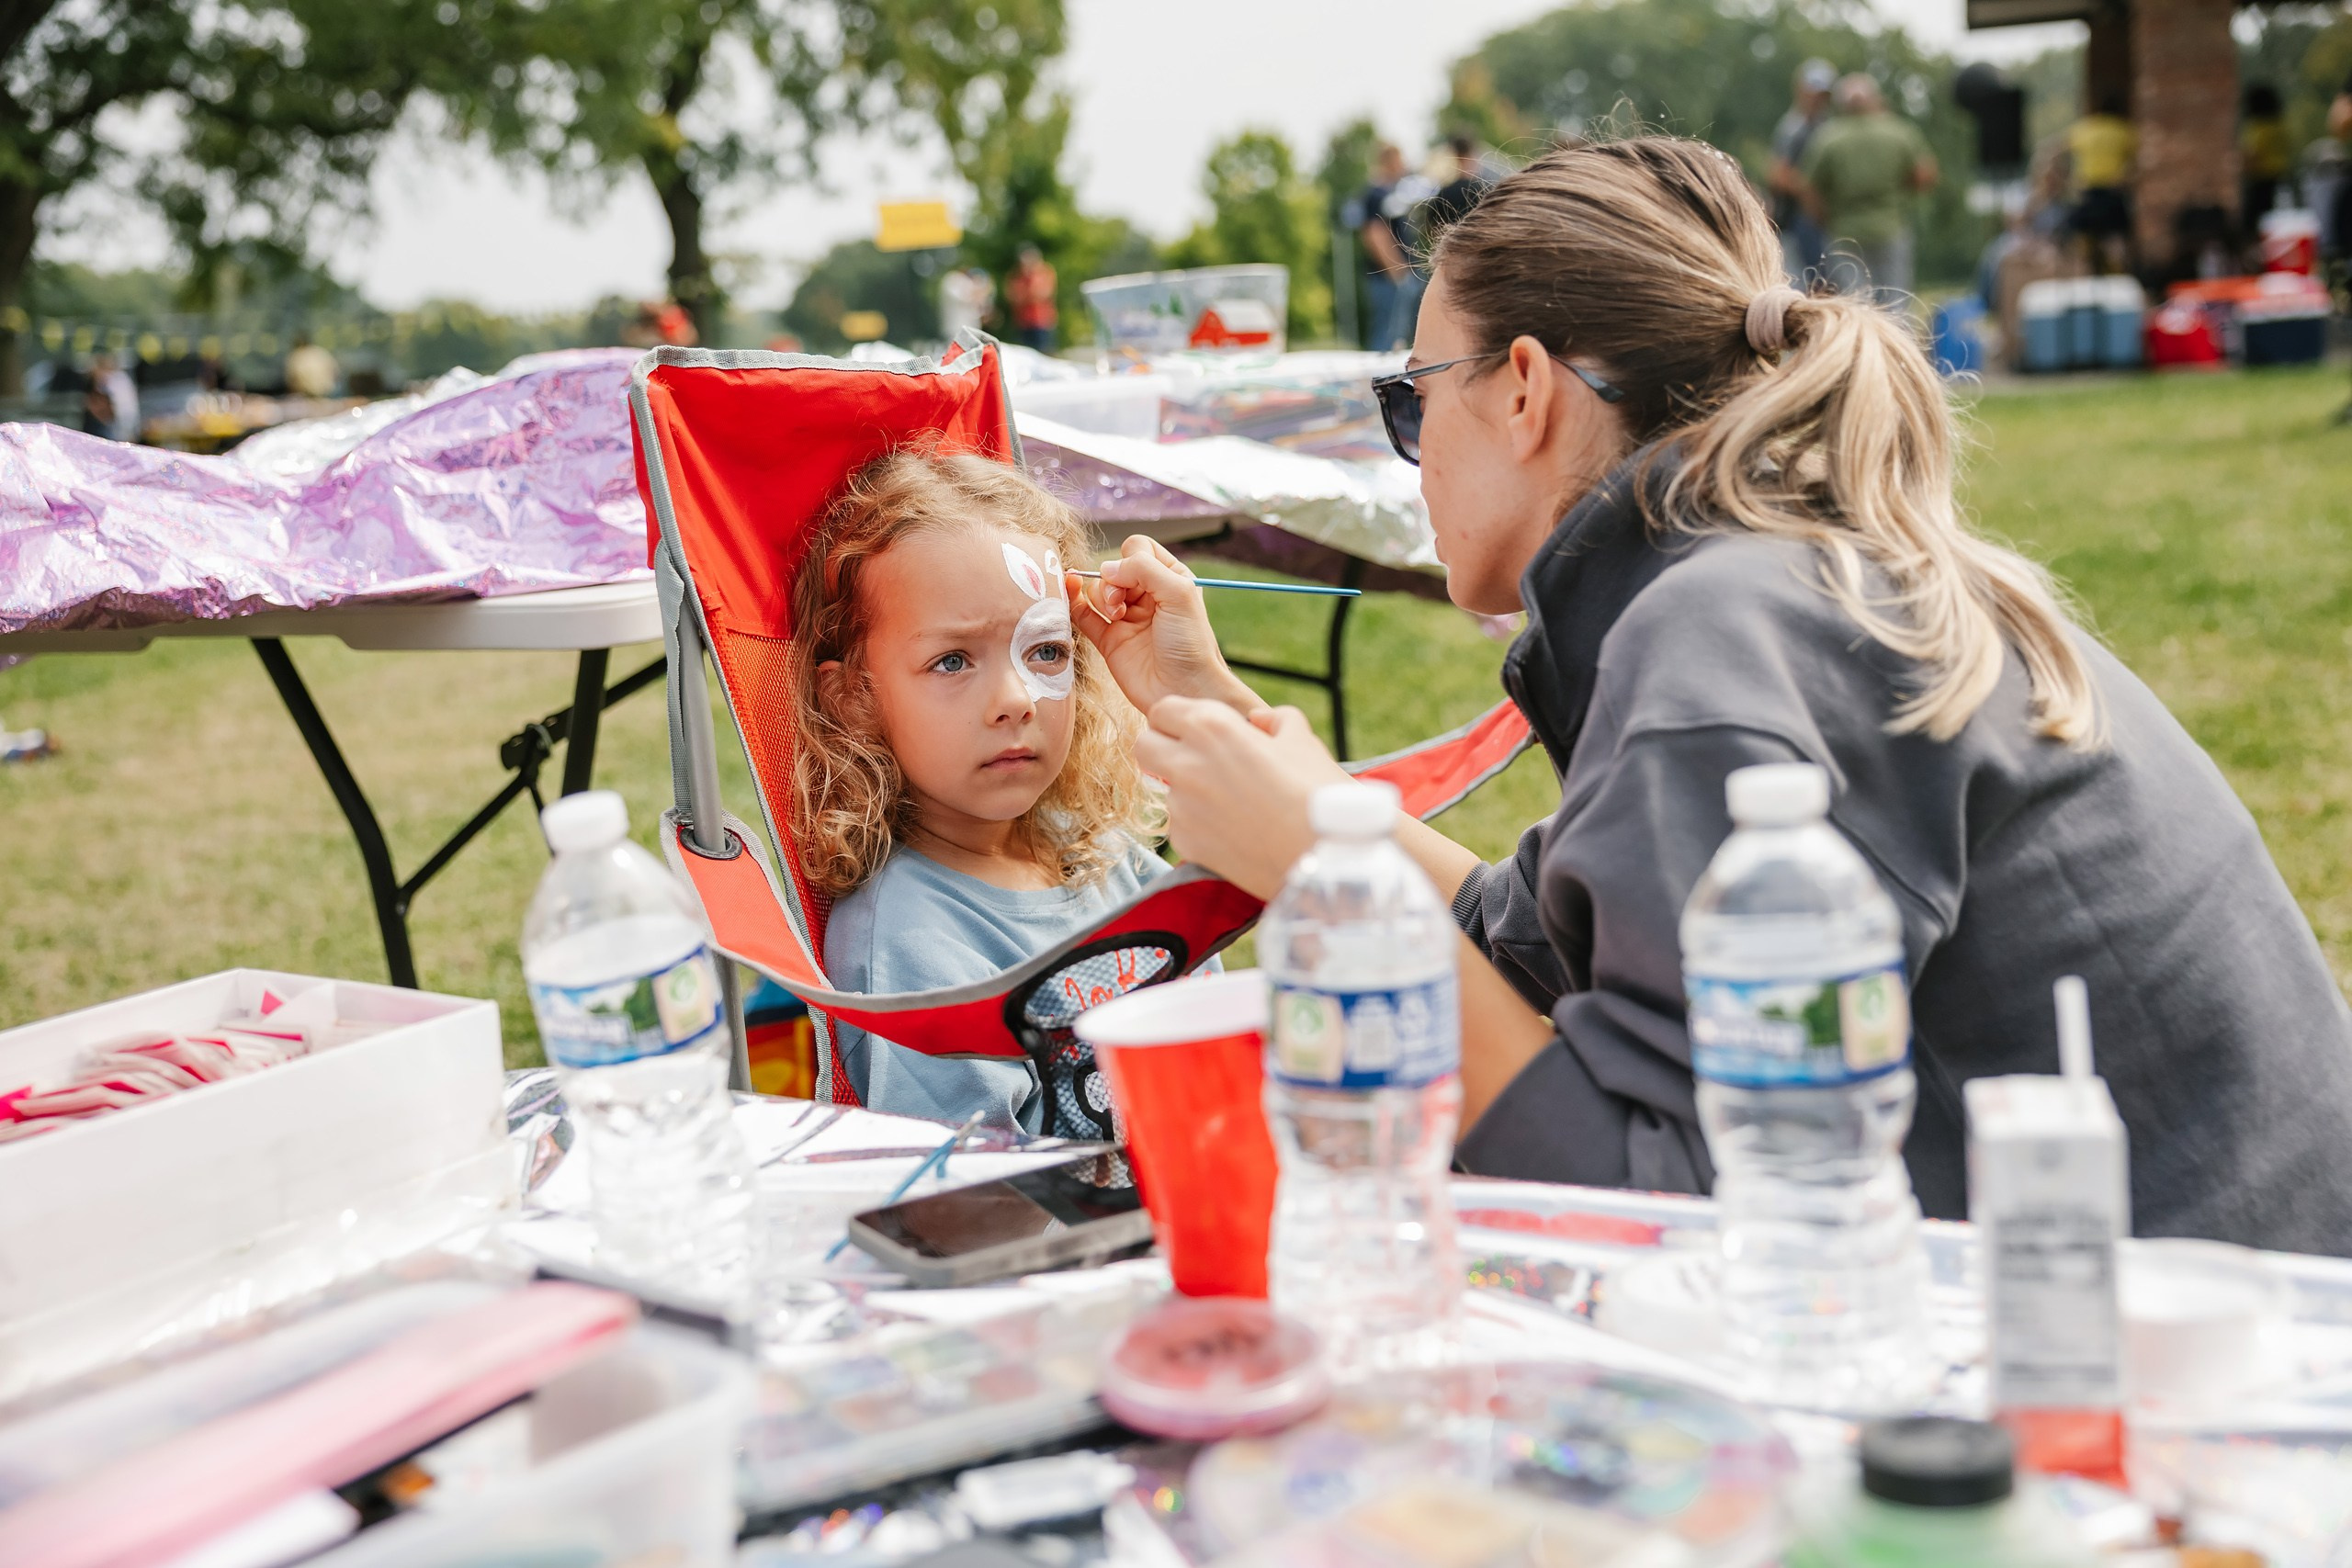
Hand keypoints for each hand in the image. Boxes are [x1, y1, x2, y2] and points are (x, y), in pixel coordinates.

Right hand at [1070, 536, 1260, 715]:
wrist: (1183, 689)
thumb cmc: (1190, 644)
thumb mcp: (1179, 594)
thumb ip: (1144, 569)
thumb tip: (1106, 568)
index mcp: (1170, 578)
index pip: (1139, 548)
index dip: (1131, 559)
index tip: (1135, 580)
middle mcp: (1147, 595)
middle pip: (1114, 568)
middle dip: (1113, 581)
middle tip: (1121, 602)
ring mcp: (1125, 617)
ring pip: (1097, 589)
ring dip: (1101, 596)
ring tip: (1117, 616)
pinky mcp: (1108, 639)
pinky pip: (1083, 614)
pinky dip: (1074, 602)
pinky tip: (1070, 592)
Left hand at [1134, 698, 1349, 898]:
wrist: (1326, 856)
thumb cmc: (1318, 792)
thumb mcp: (1302, 740)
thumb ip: (1276, 720)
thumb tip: (1259, 720)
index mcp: (1213, 727)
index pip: (1164, 710)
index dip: (1178, 718)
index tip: (1196, 731)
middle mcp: (1187, 763)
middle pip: (1143, 745)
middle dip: (1161, 748)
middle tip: (1193, 760)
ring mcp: (1181, 805)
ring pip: (1162, 789)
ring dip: (1183, 789)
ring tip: (1227, 801)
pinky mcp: (1185, 842)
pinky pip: (1179, 824)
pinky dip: (1197, 824)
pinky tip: (1231, 828)